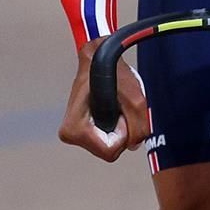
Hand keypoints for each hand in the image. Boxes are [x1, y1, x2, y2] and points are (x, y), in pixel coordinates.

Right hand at [59, 46, 148, 161]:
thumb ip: (140, 128)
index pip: (110, 152)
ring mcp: (72, 133)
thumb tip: (133, 144)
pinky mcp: (78, 131)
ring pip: (108, 145)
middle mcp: (69, 134)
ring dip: (117, 128)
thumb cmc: (113, 73)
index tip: (117, 111)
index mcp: (74, 130)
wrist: (99, 58)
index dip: (122, 133)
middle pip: (109, 150)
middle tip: (116, 106)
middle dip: (120, 131)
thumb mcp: (136, 101)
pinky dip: (112, 126)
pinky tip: (108, 108)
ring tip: (112, 105)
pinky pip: (105, 139)